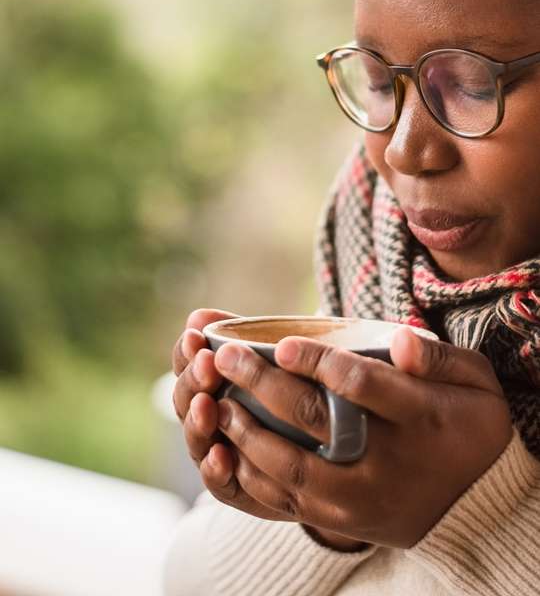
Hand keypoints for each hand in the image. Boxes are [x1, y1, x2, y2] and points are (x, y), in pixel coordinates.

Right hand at [172, 308, 292, 522]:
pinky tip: (222, 456)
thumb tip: (198, 314)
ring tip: (207, 406)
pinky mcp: (238, 487)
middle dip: (193, 381)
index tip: (197, 336)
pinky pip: (219, 483)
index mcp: (212, 380)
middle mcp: (208, 416)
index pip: (186, 362)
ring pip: (196, 439)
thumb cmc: (299, 386)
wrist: (337, 448)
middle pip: (185, 398)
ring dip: (198, 422)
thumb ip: (241, 336)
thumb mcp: (275, 357)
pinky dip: (215, 469)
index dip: (186, 351)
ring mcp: (219, 451)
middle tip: (207, 366)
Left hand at [210, 329, 512, 547]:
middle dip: (262, 385)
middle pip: (314, 421)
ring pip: (291, 469)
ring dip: (247, 433)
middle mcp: (387, 463)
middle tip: (224, 356)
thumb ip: (438, 358)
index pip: (361, 385)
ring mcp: (360, 499)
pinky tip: (227, 448)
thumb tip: (401, 340)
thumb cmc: (468, 425)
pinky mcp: (340, 520)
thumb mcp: (475, 383)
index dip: (316, 363)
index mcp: (421, 419)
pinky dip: (251, 476)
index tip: (278, 343)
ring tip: (217, 401)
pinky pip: (286, 503)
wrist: (474, 506)